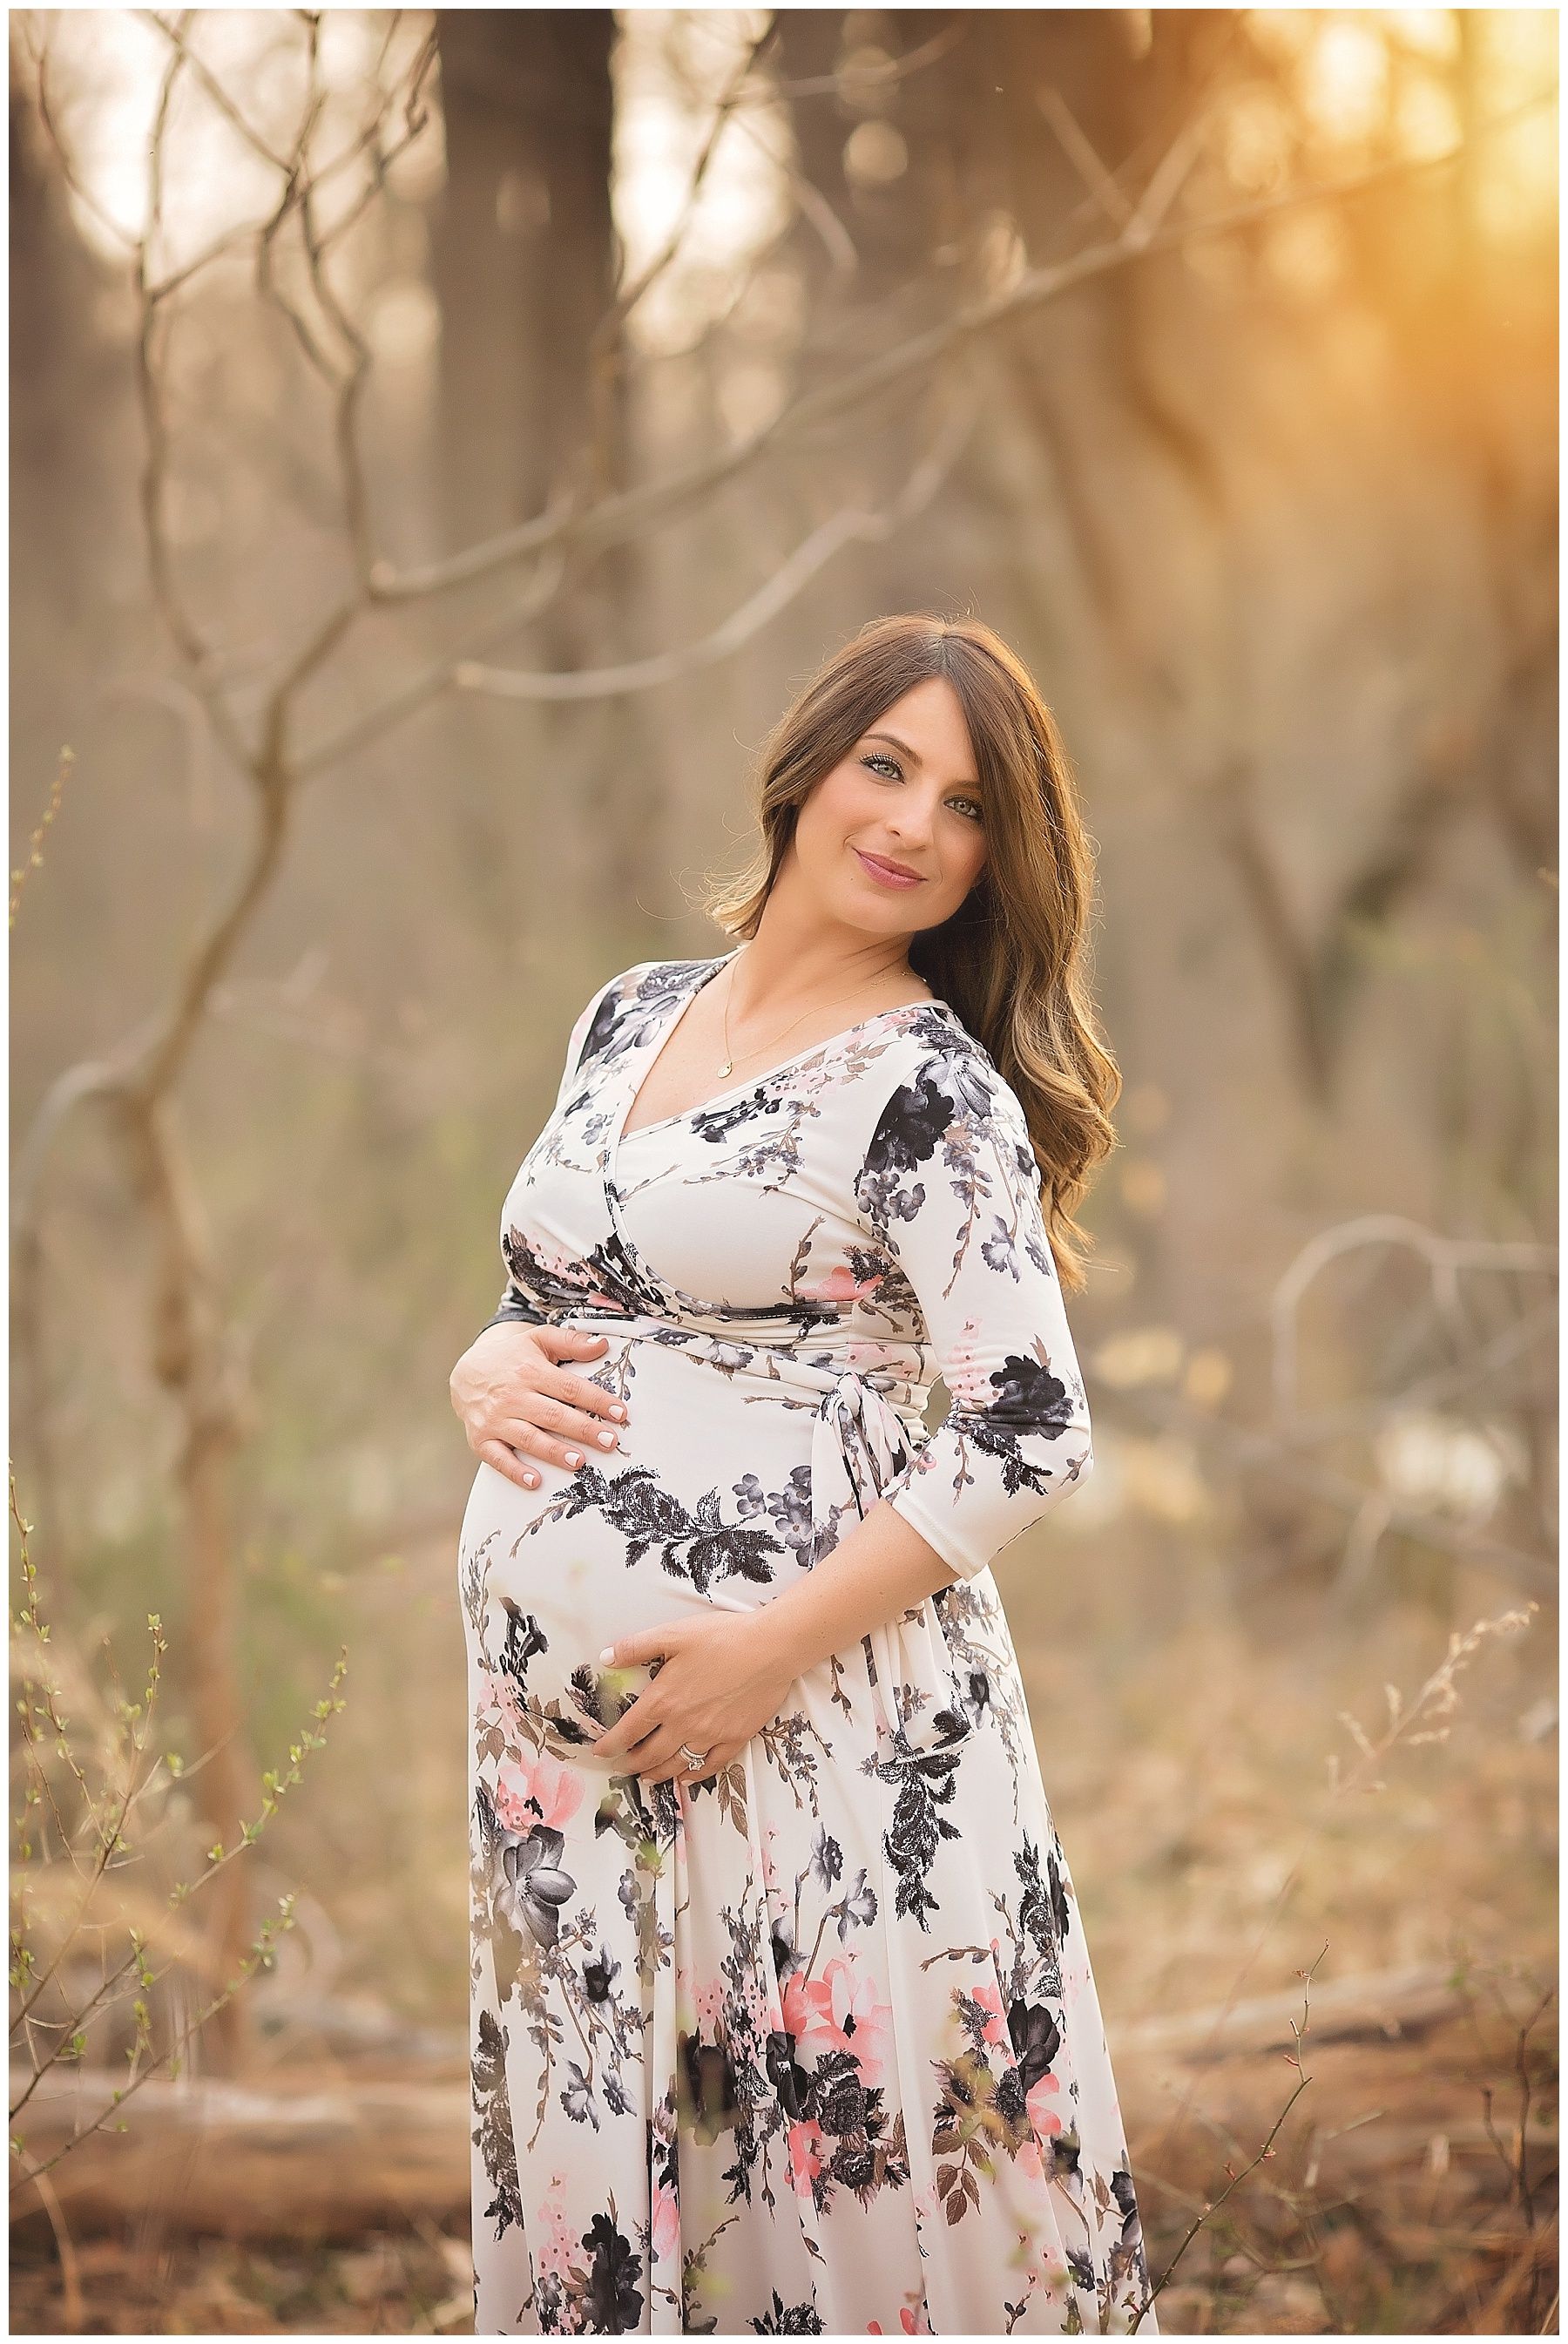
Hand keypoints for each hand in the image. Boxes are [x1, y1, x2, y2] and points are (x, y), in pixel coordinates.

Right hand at [449, 1322, 626, 1491]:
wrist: (467, 1371)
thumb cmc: (512, 1357)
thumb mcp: (539, 1339)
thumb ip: (570, 1341)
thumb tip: (602, 1345)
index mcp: (530, 1370)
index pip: (568, 1388)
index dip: (595, 1400)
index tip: (620, 1413)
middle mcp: (512, 1396)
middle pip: (552, 1415)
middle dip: (583, 1430)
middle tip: (609, 1442)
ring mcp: (495, 1419)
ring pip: (528, 1438)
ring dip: (554, 1452)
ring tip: (579, 1462)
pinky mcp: (481, 1439)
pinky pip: (497, 1458)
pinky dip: (515, 1471)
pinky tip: (534, 1481)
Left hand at [592, 1610, 800, 1784]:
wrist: (769, 1648)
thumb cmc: (722, 1637)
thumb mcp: (673, 1634)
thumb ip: (636, 1647)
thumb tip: (606, 1657)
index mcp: (664, 1700)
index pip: (628, 1731)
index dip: (610, 1745)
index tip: (600, 1752)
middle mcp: (683, 1724)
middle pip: (649, 1755)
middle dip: (631, 1764)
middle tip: (621, 1768)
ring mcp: (710, 1735)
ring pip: (676, 1765)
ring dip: (657, 1774)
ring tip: (647, 1778)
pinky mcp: (735, 1738)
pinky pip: (710, 1766)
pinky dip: (694, 1776)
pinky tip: (686, 1778)